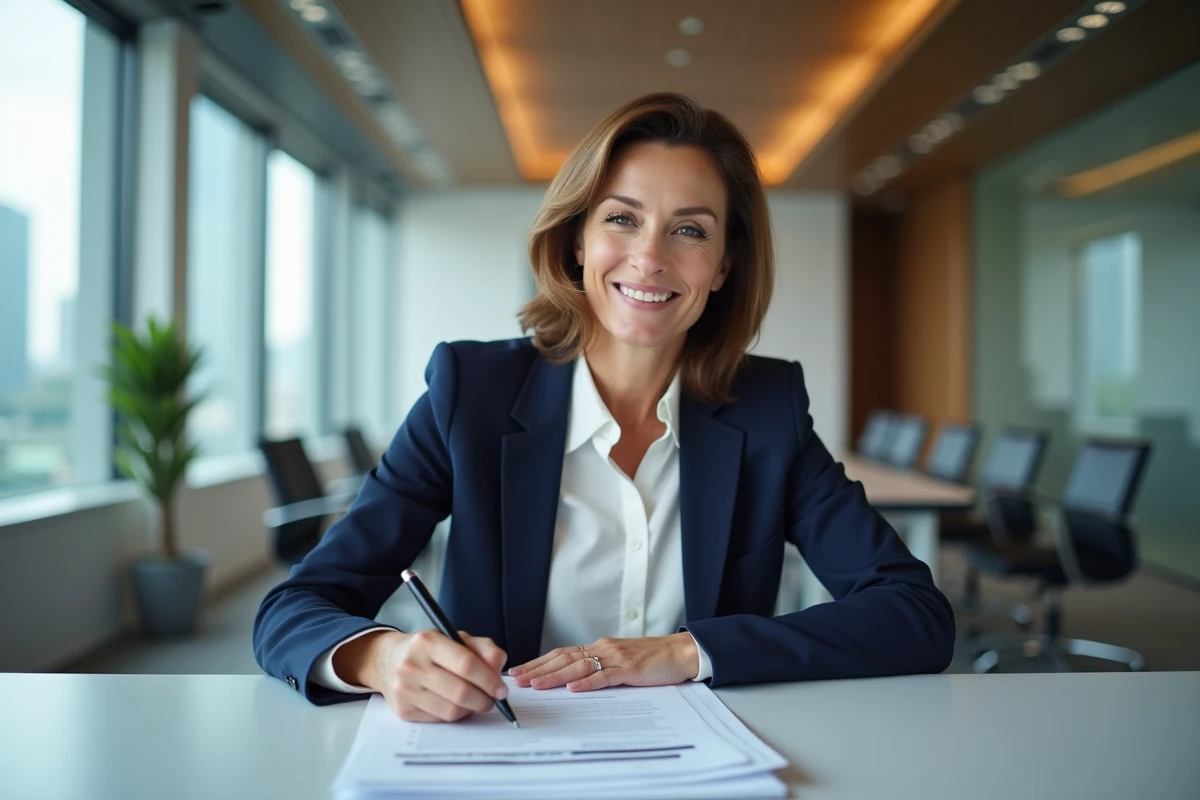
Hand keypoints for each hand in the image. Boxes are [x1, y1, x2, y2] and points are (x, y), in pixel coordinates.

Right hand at [334, 629, 507, 721]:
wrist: (387, 660)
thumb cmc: (429, 649)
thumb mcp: (455, 638)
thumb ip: (483, 648)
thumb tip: (499, 666)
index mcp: (427, 642)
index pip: (466, 664)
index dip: (489, 679)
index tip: (501, 689)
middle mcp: (412, 665)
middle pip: (460, 691)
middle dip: (484, 699)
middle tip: (493, 699)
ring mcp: (405, 690)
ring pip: (451, 710)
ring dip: (472, 709)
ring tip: (477, 701)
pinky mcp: (403, 710)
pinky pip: (440, 719)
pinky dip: (456, 715)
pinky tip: (457, 705)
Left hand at [509, 633, 698, 691]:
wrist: (680, 652)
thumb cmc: (651, 659)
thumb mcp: (620, 660)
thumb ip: (599, 667)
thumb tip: (574, 680)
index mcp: (599, 647)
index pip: (562, 654)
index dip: (539, 662)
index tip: (519, 670)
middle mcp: (603, 648)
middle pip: (564, 658)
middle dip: (538, 669)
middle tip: (517, 679)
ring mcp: (616, 657)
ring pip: (579, 666)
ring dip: (556, 676)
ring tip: (536, 684)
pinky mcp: (630, 669)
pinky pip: (605, 676)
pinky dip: (588, 683)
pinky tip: (574, 689)